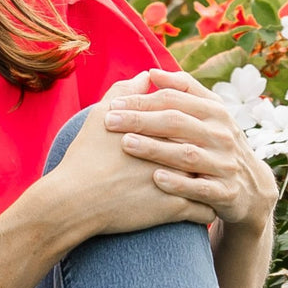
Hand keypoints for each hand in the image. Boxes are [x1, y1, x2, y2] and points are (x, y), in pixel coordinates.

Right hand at [53, 71, 217, 238]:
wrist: (76, 199)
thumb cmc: (86, 156)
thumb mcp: (102, 115)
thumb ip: (127, 91)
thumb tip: (147, 75)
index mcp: (164, 127)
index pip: (191, 122)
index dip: (194, 128)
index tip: (193, 135)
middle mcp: (177, 151)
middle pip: (206, 150)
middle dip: (209, 155)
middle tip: (209, 160)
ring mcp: (180, 180)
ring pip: (210, 181)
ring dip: (210, 184)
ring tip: (208, 186)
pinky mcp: (176, 209)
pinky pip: (204, 211)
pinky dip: (204, 210)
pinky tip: (201, 209)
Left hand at [101, 67, 277, 231]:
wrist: (251, 188)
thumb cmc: (217, 143)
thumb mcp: (210, 114)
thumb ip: (184, 90)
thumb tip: (151, 72)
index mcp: (215, 112)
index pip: (175, 99)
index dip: (142, 99)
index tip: (113, 104)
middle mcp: (222, 135)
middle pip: (177, 122)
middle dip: (141, 120)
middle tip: (110, 121)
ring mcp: (225, 164)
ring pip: (186, 154)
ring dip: (155, 149)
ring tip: (126, 144)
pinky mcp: (225, 192)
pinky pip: (200, 188)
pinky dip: (178, 183)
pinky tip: (155, 178)